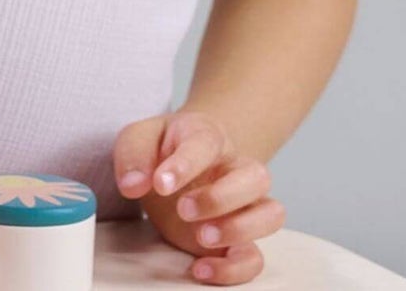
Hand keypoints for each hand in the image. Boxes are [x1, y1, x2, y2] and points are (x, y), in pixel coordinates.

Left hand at [115, 110, 283, 284]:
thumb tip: (133, 184)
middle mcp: (234, 169)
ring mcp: (242, 205)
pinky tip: (201, 268)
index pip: (207, 143)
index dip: (186, 164)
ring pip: (272, 214)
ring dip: (240, 230)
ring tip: (200, 237)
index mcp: (207, 136)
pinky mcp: (237, 240)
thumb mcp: (138, 140)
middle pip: (256, 176)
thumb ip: (133, 155)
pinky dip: (235, 269)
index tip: (161, 183)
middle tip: (183, 209)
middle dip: (221, 198)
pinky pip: (255, 257)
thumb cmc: (160, 150)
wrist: (174, 165)